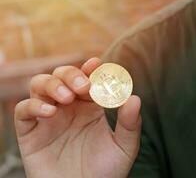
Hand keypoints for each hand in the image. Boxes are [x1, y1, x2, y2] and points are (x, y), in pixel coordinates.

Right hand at [14, 58, 141, 177]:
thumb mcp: (124, 147)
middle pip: (62, 75)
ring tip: (67, 98)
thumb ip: (130, 124)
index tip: (97, 64)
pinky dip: (34, 105)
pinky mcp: (31, 132)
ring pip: (40, 84)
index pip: (88, 78)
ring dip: (52, 84)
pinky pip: (24, 109)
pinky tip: (50, 112)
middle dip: (71, 74)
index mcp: (91, 106)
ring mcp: (49, 118)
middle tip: (84, 86)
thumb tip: (135, 98)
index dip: (91, 69)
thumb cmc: (105, 171)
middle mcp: (69, 107)